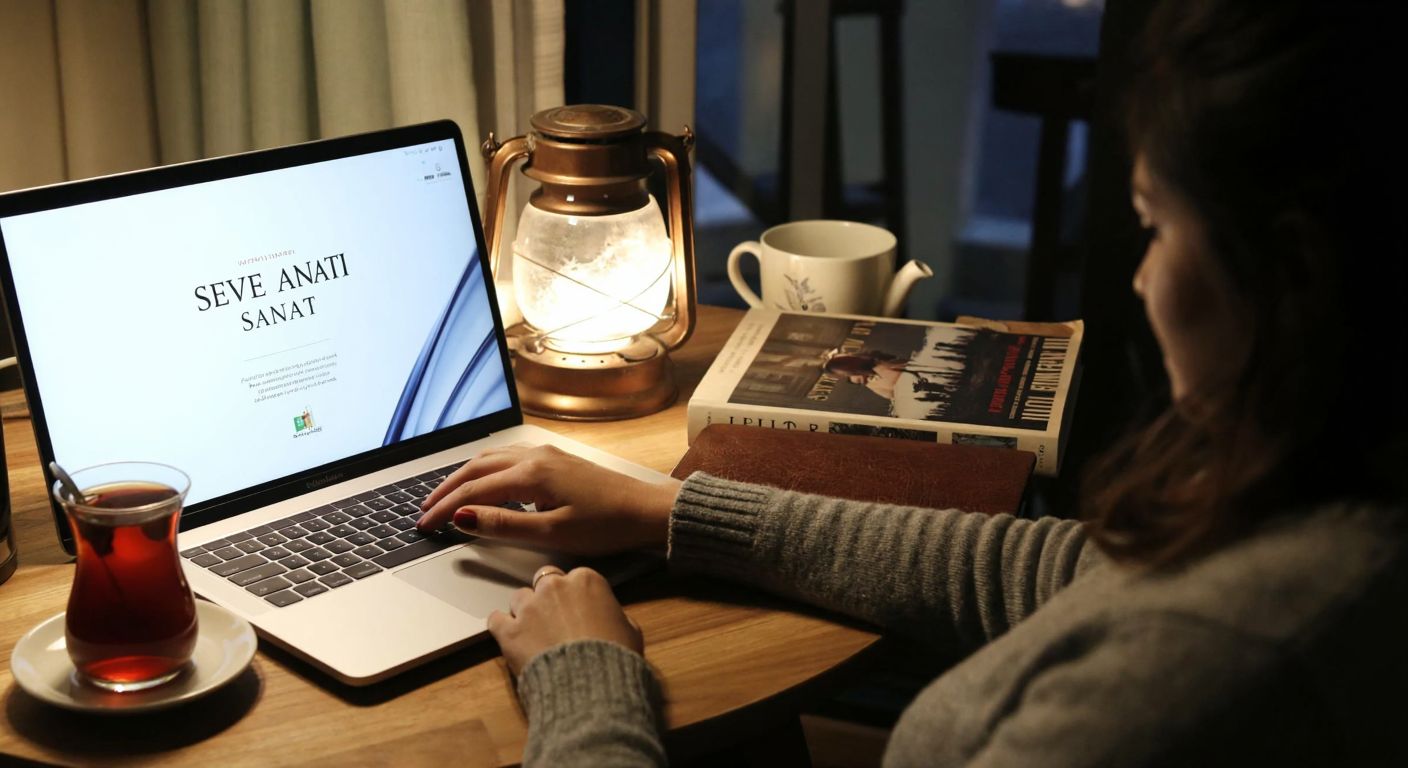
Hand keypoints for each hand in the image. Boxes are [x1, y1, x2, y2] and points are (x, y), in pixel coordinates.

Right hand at [415, 444, 680, 555]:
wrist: (647, 511)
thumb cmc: (606, 525)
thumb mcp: (552, 532)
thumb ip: (503, 525)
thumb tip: (462, 516)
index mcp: (531, 474)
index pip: (472, 490)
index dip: (444, 508)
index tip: (423, 525)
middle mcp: (535, 456)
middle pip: (476, 467)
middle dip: (446, 488)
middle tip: (424, 510)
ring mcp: (547, 454)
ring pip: (491, 458)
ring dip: (465, 476)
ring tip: (445, 496)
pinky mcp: (557, 460)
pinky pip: (509, 458)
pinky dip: (486, 470)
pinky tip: (485, 483)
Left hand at [488, 566, 642, 676]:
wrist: (590, 684)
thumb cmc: (616, 656)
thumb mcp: (630, 631)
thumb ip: (614, 615)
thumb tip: (609, 618)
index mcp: (587, 581)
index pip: (576, 577)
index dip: (576, 596)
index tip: (579, 611)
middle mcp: (554, 586)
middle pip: (545, 580)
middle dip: (548, 596)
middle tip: (555, 619)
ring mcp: (529, 607)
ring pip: (519, 597)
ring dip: (525, 610)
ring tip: (533, 632)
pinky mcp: (509, 631)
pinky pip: (496, 619)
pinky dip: (501, 626)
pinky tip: (509, 636)